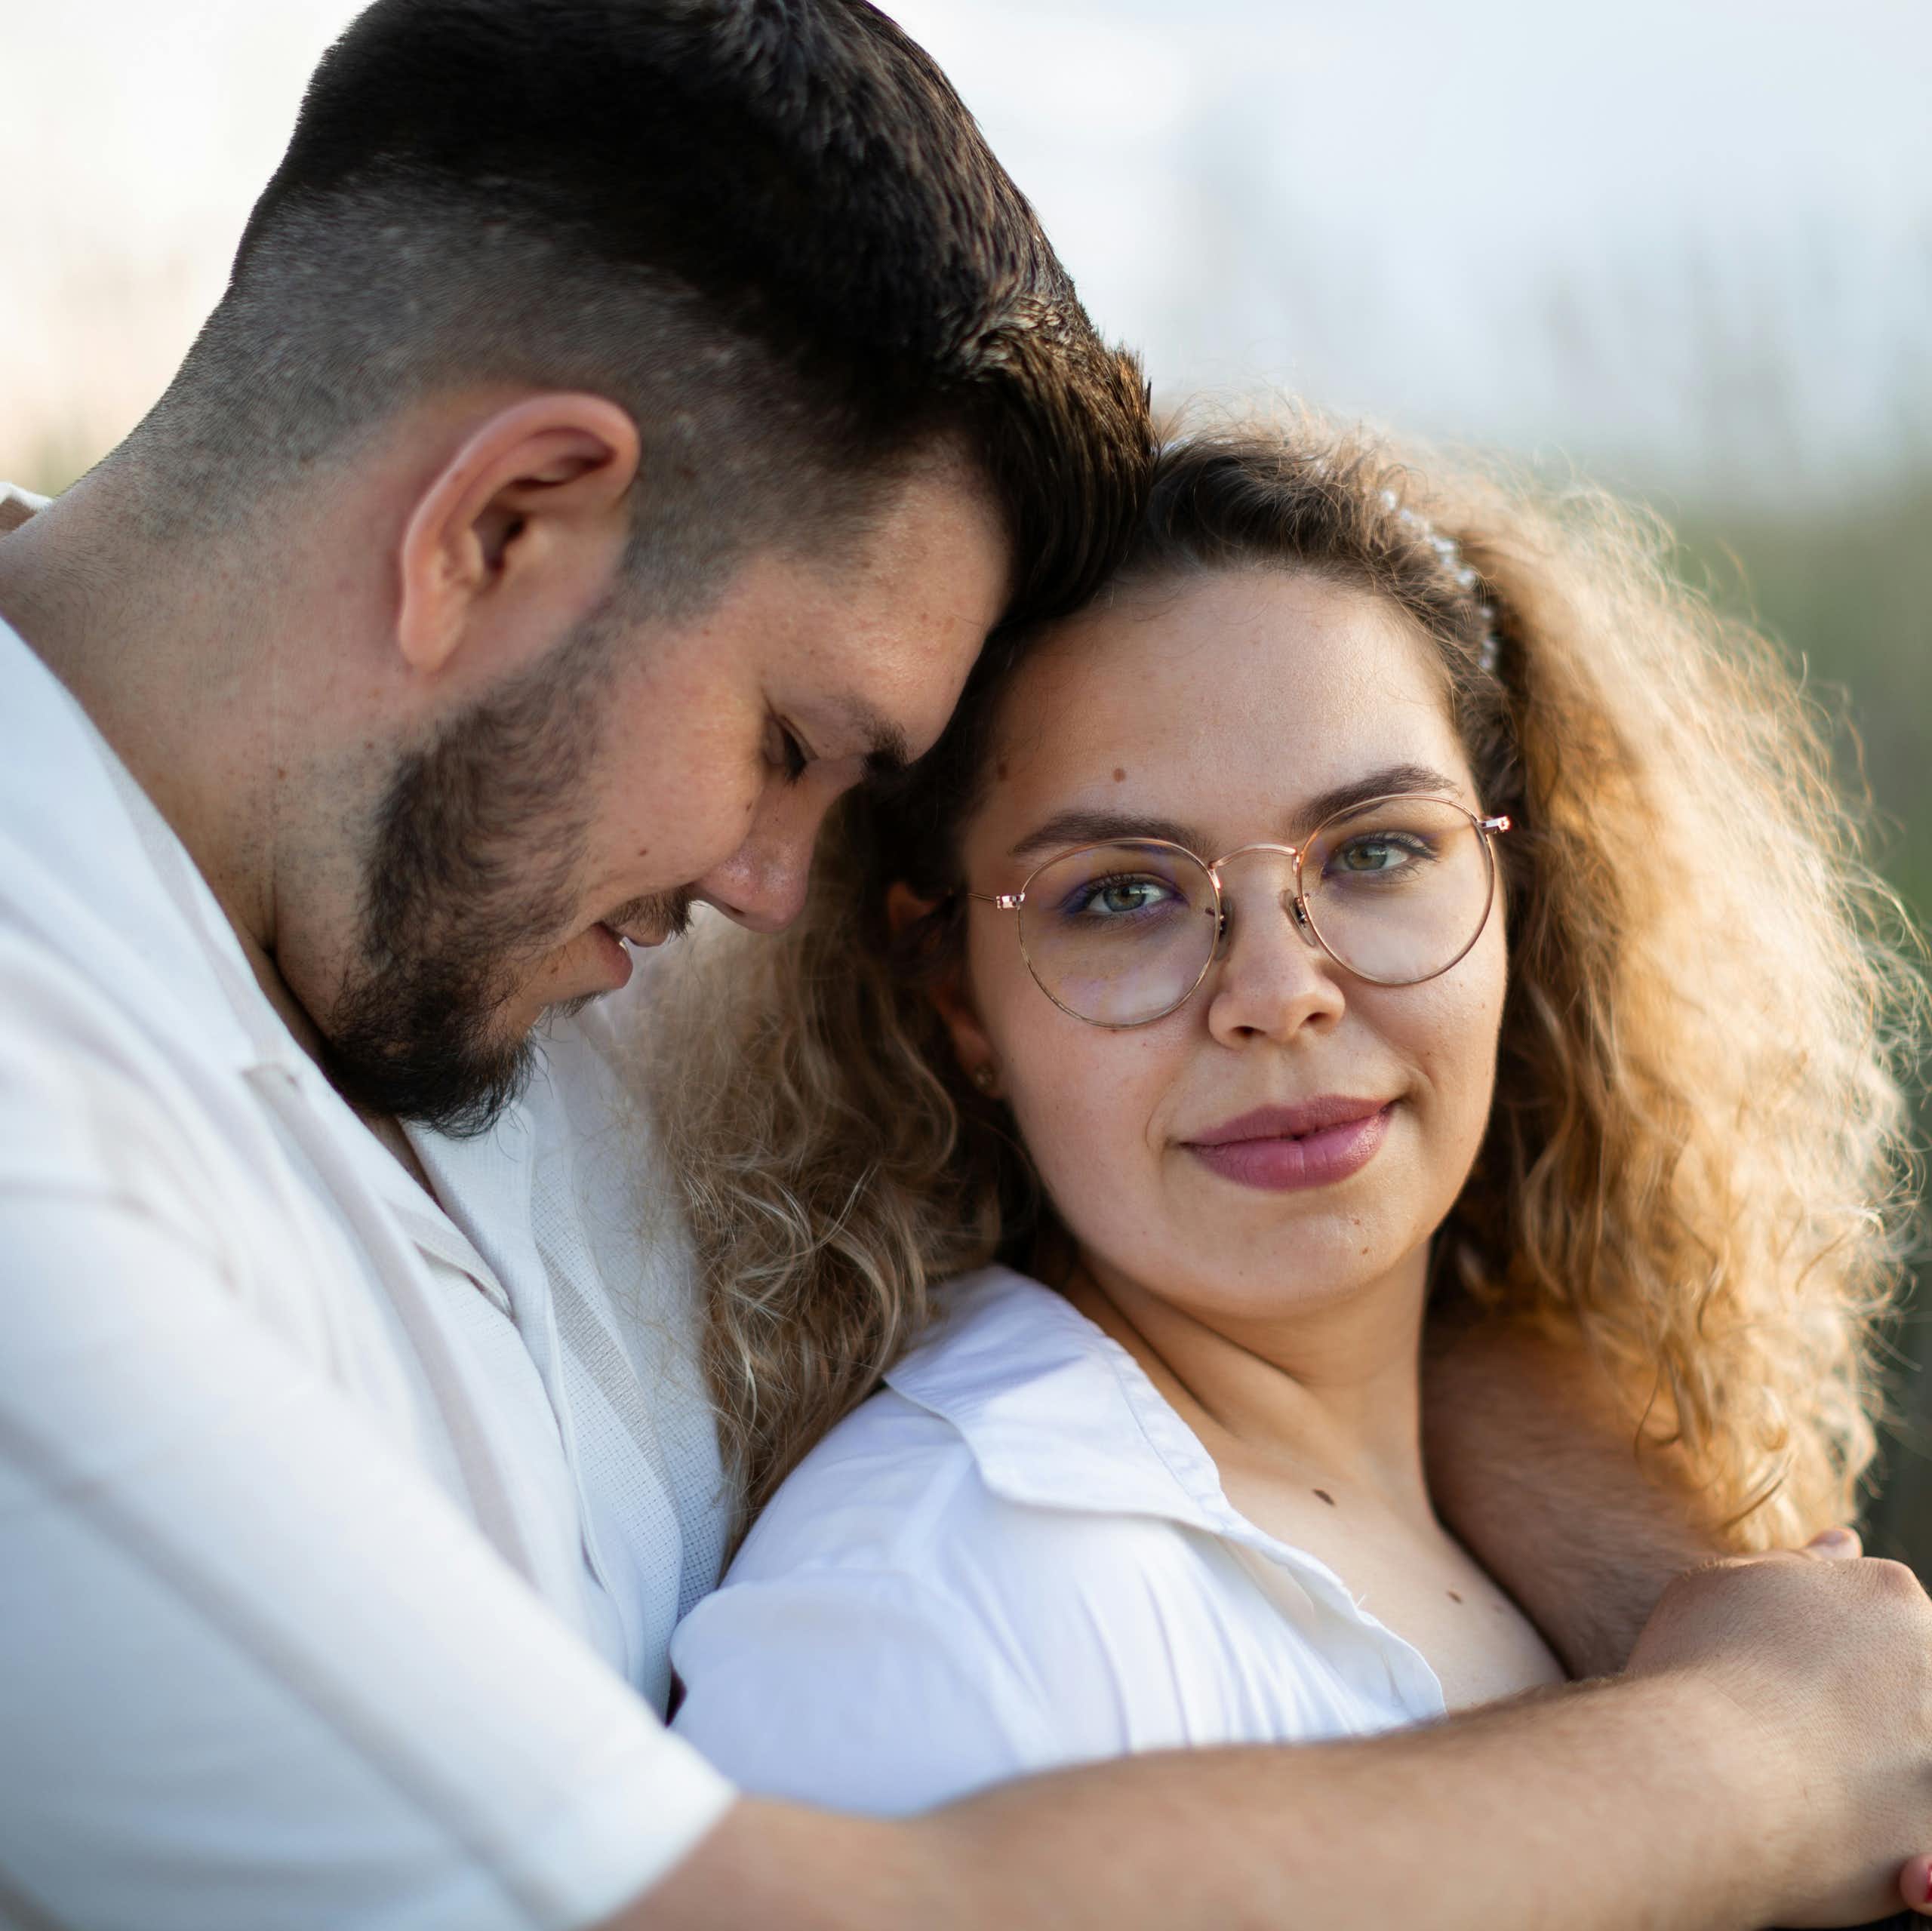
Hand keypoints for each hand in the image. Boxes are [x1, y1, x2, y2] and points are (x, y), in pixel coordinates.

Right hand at [1626, 1533, 1931, 1926]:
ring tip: (1798, 1787)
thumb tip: (1845, 1541)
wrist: (1706, 1775)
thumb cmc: (1701, 1667)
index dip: (1833, 1652)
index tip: (1784, 1679)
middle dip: (1864, 1704)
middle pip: (1911, 1679)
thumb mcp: (1725, 1585)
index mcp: (1887, 1593)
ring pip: (1911, 1751)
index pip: (1885, 1614)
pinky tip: (1839, 1844)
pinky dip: (1901, 1854)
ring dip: (1868, 1768)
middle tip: (1789, 1732)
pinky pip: (1927, 1853)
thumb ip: (1800, 1566)